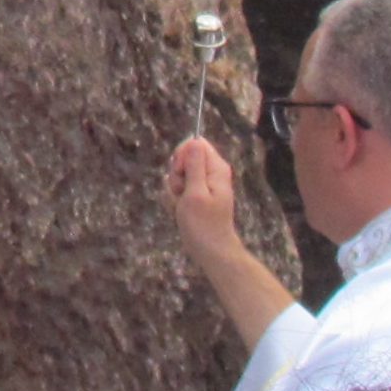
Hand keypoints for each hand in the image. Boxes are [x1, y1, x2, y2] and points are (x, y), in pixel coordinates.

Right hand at [163, 137, 242, 270]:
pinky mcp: (196, 195)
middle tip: (182, 193)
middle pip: (184, 158)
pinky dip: (176, 199)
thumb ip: (194, 165)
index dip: (182, 156)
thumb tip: (193, 140)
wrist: (211, 250)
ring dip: (174, 190)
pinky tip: (180, 211)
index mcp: (216, 168)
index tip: (181, 174)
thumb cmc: (203, 224)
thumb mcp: (195, 192)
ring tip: (182, 205)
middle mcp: (211, 172)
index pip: (195, 143)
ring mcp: (204, 184)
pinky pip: (180, 189)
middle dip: (176, 175)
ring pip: (179, 175)